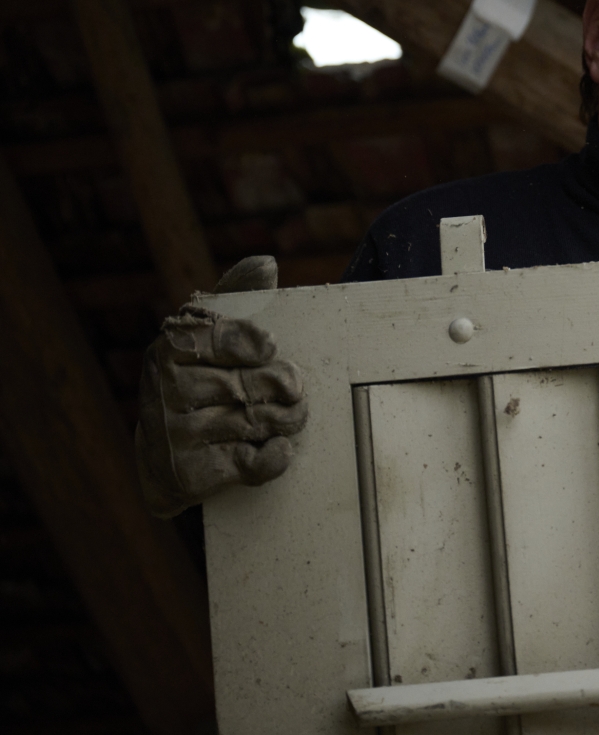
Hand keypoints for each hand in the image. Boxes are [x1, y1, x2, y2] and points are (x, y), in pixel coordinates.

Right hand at [135, 256, 307, 517]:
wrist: (164, 457)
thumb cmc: (197, 380)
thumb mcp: (206, 334)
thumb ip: (237, 297)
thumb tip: (266, 264)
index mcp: (171, 347)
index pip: (220, 339)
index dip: (251, 343)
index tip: (269, 347)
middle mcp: (167, 390)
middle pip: (250, 384)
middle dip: (285, 386)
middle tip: (295, 389)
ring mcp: (177, 434)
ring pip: (257, 421)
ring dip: (288, 419)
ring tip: (291, 416)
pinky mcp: (192, 473)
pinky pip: (253, 464)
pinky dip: (276, 457)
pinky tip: (278, 447)